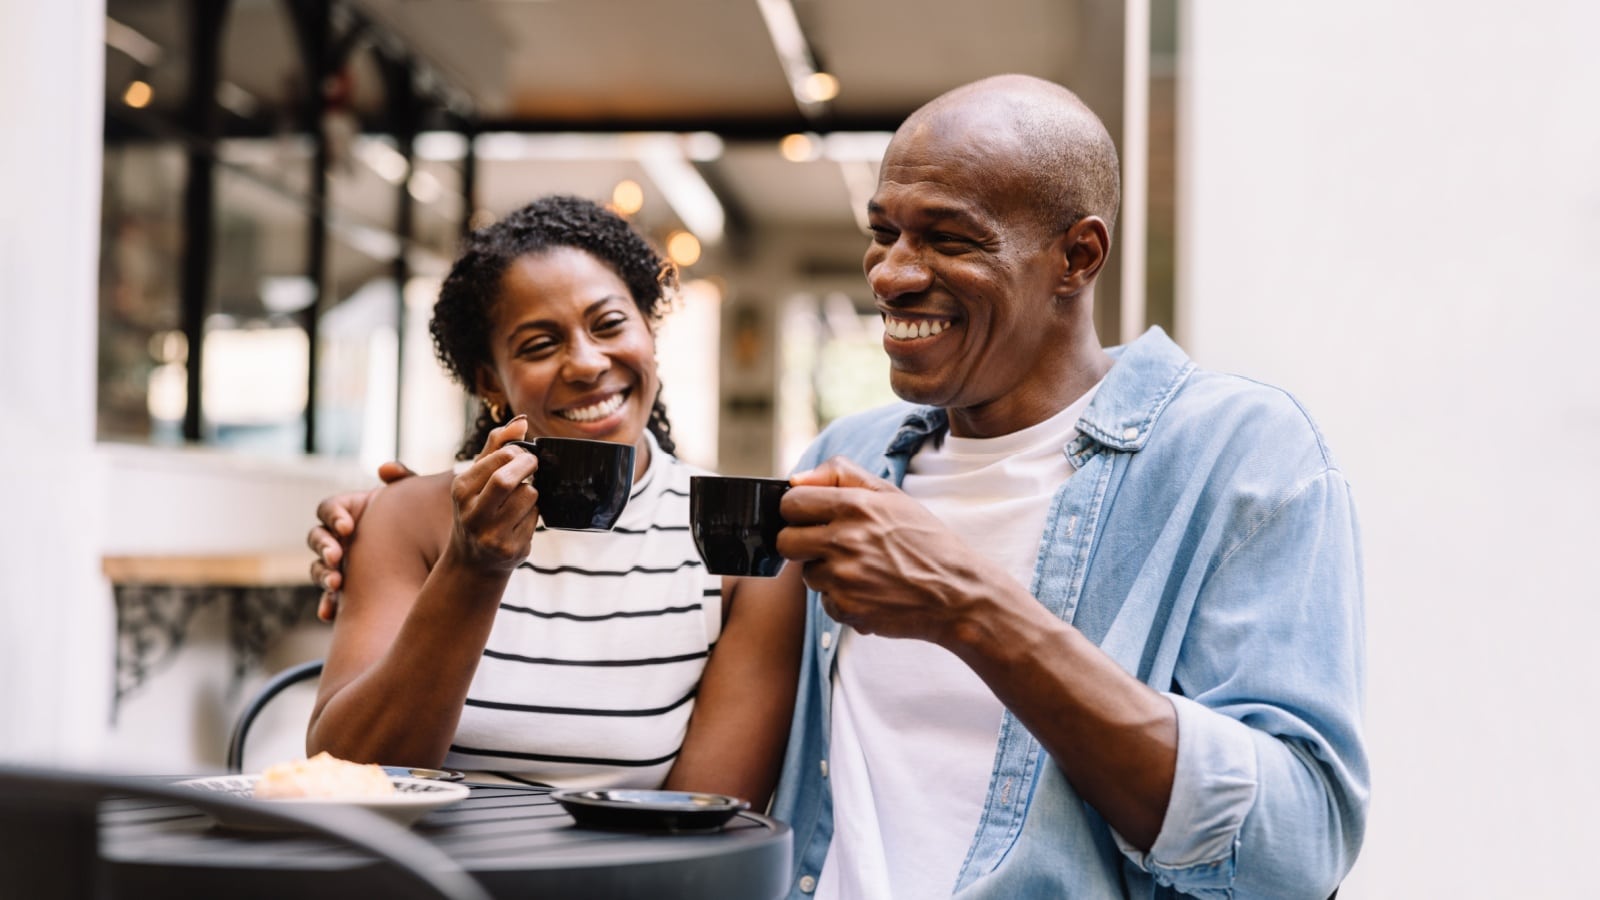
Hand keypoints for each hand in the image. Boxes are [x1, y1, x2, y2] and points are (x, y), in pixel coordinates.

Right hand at [310, 460, 415, 621]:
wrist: (433, 556)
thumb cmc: (422, 519)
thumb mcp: (417, 498)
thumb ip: (405, 479)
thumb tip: (384, 469)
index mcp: (350, 511)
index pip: (328, 508)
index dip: (333, 516)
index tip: (347, 526)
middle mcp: (339, 537)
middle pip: (317, 538)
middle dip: (324, 547)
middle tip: (336, 557)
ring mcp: (340, 564)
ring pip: (319, 568)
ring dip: (323, 575)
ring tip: (336, 584)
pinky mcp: (347, 590)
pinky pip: (329, 598)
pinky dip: (326, 605)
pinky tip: (328, 614)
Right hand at [447, 416, 540, 572]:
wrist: (474, 561)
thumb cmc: (477, 509)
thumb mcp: (476, 478)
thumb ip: (496, 447)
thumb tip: (521, 422)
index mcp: (461, 490)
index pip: (499, 459)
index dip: (518, 452)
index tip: (522, 454)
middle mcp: (472, 514)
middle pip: (508, 479)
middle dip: (528, 466)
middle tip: (533, 465)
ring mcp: (492, 535)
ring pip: (529, 497)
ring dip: (532, 493)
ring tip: (519, 499)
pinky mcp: (512, 550)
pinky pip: (536, 518)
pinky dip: (534, 513)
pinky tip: (520, 520)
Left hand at [776, 456, 999, 644]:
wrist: (957, 593)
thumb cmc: (925, 541)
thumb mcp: (891, 495)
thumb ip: (841, 475)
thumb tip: (796, 479)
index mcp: (856, 506)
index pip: (791, 503)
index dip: (797, 510)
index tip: (810, 517)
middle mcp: (846, 541)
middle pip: (786, 541)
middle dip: (801, 542)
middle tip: (828, 545)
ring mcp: (844, 578)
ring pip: (806, 574)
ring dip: (825, 572)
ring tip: (861, 569)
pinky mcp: (846, 608)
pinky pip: (824, 602)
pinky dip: (842, 598)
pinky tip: (870, 591)